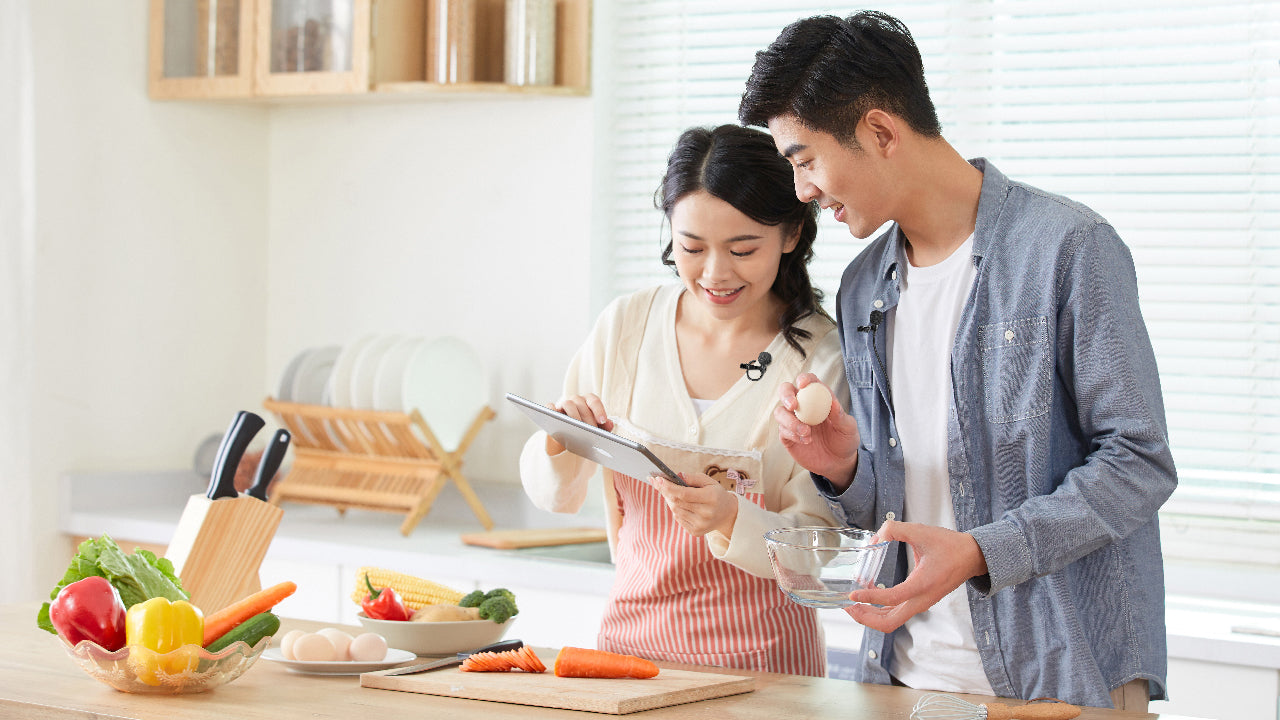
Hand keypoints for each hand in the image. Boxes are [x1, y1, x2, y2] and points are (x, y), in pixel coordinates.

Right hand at [545, 394, 611, 454]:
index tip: (602, 421)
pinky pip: (550, 407)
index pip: (593, 400)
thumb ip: (604, 428)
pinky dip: (554, 412)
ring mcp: (562, 405)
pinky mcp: (550, 411)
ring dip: (574, 416)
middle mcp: (575, 401)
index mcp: (587, 402)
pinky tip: (560, 424)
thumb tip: (610, 424)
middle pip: (581, 404)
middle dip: (587, 418)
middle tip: (591, 432)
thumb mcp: (595, 432)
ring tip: (578, 430)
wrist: (565, 442)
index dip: (599, 410)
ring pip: (568, 404)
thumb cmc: (583, 434)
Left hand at [652, 471, 737, 537]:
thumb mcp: (709, 482)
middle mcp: (706, 513)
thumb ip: (694, 478)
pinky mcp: (696, 532)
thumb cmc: (716, 494)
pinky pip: (679, 519)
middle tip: (658, 483)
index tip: (658, 479)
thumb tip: (678, 476)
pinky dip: (676, 510)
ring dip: (670, 501)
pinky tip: (679, 504)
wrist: (727, 514)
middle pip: (677, 503)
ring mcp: (701, 525)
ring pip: (676, 511)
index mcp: (711, 498)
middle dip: (666, 492)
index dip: (669, 487)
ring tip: (670, 492)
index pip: (684, 494)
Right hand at [774, 373, 859, 488]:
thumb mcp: (849, 428)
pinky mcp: (787, 436)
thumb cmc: (844, 440)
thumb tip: (834, 402)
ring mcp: (793, 420)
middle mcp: (803, 406)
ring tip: (807, 432)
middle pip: (785, 391)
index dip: (804, 379)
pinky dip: (793, 435)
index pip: (809, 382)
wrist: (838, 463)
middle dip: (786, 395)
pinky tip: (806, 441)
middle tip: (793, 406)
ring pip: (780, 412)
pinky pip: (783, 431)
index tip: (803, 384)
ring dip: (790, 421)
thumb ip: (840, 416)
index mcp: (818, 398)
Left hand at [843, 520, 988, 632]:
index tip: (853, 593)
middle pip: (890, 622)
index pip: (892, 598)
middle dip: (866, 617)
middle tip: (847, 607)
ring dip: (871, 617)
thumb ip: (895, 529)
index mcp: (923, 584)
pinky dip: (880, 611)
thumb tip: (874, 538)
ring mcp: (921, 604)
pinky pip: (897, 614)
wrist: (972, 557)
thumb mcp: (921, 531)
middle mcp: (922, 600)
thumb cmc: (950, 545)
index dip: (870, 598)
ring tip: (853, 605)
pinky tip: (868, 599)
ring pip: (893, 621)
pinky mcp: (920, 602)